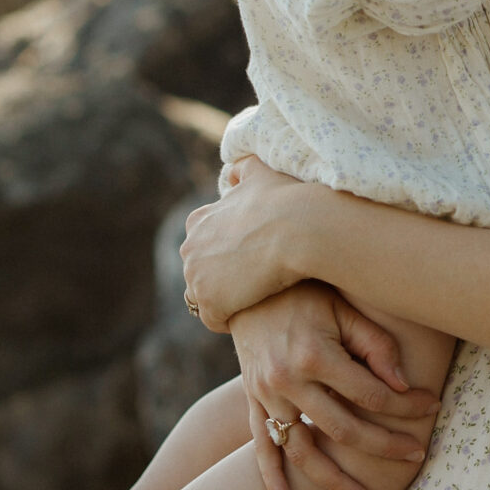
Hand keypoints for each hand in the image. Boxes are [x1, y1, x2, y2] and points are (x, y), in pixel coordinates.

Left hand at [181, 156, 326, 330]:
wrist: (299, 229)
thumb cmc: (286, 200)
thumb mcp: (260, 173)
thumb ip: (242, 169)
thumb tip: (231, 171)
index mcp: (198, 221)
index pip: (203, 248)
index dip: (227, 256)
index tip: (251, 259)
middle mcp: (189, 248)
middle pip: (200, 274)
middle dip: (222, 280)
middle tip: (256, 282)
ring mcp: (196, 277)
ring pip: (204, 299)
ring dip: (225, 301)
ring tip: (255, 300)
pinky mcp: (210, 303)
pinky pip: (215, 320)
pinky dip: (232, 319)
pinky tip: (255, 311)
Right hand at [231, 282, 440, 489]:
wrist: (247, 285)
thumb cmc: (306, 292)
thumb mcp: (343, 307)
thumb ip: (374, 344)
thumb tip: (401, 384)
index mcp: (315, 355)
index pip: (370, 394)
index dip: (405, 404)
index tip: (432, 405)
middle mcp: (288, 381)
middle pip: (343, 429)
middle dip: (384, 446)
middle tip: (417, 455)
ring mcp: (267, 395)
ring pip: (303, 450)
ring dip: (332, 480)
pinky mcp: (253, 400)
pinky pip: (260, 445)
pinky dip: (270, 476)